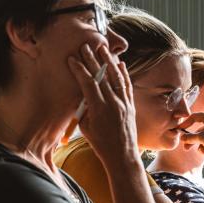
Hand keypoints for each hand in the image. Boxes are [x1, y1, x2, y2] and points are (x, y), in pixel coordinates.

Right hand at [68, 44, 138, 169]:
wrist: (122, 156)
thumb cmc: (101, 144)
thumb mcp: (86, 127)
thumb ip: (85, 109)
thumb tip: (84, 94)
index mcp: (100, 109)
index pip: (88, 83)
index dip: (79, 69)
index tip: (72, 59)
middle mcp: (114, 103)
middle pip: (102, 76)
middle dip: (93, 60)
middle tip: (86, 46)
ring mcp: (124, 103)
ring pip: (117, 77)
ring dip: (109, 61)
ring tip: (103, 49)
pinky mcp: (131, 106)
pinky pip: (127, 86)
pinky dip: (124, 74)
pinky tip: (120, 64)